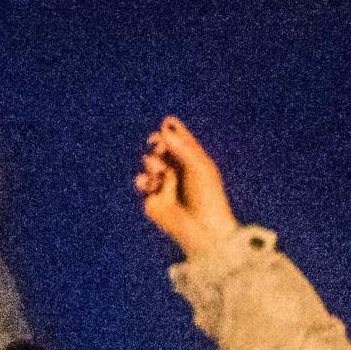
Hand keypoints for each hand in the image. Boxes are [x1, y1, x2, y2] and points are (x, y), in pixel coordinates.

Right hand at [136, 115, 241, 260]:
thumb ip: (182, 148)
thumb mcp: (199, 167)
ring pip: (150, 165)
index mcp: (194, 163)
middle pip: (162, 150)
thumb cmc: (208, 197)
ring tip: (158, 169)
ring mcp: (165, 185)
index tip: (166, 122)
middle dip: (158, 145)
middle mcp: (178, 172)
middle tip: (157, 143)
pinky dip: (143, 180)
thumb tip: (164, 130)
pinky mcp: (153, 200)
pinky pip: (142, 183)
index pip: (181, 142)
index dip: (173, 131)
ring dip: (152, 163)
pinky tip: (147, 182)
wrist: (202, 228)